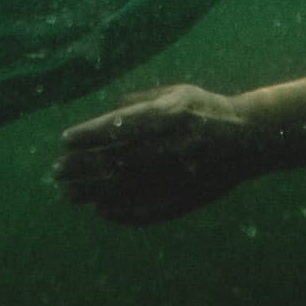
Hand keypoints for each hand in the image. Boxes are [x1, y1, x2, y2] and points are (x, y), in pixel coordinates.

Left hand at [54, 84, 258, 224]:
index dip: (86, 136)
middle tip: (57, 171)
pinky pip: (145, 211)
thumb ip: (141, 101)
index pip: (115, 128)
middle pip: (113, 160)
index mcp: (164, 117)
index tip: (65, 140)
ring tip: (69, 193)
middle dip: (80, 166)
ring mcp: (174, 176)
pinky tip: (101, 210)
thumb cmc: (207, 110)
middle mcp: (166, 148)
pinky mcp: (183, 199)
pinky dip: (120, 213)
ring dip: (92, 192)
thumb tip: (108, 109)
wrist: (248, 139)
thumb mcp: (177, 93)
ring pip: (124, 189)